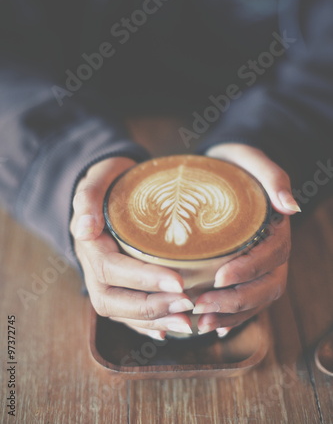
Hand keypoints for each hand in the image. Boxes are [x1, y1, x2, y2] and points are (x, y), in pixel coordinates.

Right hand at [70, 157, 193, 340]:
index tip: (179, 281)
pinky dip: (146, 325)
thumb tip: (84, 228)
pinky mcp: (116, 286)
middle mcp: (92, 268)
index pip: (112, 268)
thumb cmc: (110, 181)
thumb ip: (88, 197)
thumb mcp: (99, 178)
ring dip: (154, 321)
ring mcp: (103, 281)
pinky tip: (168, 330)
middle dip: (152, 307)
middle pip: (114, 300)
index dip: (143, 278)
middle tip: (188, 304)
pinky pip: (127, 313)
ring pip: (122, 312)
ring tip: (187, 322)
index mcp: (89, 245)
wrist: (108, 188)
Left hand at [194, 143, 299, 336]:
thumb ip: (274, 178)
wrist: (231, 169)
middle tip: (201, 305)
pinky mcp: (248, 274)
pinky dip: (234, 317)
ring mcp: (263, 266)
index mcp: (277, 228)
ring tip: (201, 322)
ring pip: (258, 299)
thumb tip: (290, 206)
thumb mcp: (254, 161)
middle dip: (236, 300)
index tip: (219, 276)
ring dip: (232, 315)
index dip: (248, 269)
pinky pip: (249, 302)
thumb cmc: (239, 165)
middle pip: (267, 285)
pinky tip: (215, 327)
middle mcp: (274, 252)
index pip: (271, 255)